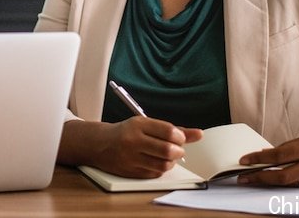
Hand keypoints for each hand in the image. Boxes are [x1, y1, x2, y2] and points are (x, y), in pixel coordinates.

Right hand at [59, 117, 202, 177]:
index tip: (180, 138)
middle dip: (178, 151)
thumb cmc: (126, 133)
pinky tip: (156, 162)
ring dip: (171, 162)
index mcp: (138, 124)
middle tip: (176, 149)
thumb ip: (173, 130)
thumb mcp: (146, 125)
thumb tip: (199, 134)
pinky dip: (161, 169)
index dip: (180, 137)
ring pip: (164, 164)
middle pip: (168, 150)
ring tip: (166, 156)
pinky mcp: (130, 171)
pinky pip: (155, 173)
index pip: (168, 131)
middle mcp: (132, 140)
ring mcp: (130, 157)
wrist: (99, 144)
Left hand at [237, 122, 298, 185]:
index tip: (245, 160)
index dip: (259, 159)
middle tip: (245, 178)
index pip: (279, 154)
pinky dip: (291, 181)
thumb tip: (273, 152)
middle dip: (261, 178)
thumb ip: (293, 145)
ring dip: (274, 181)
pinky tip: (280, 177)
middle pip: (283, 176)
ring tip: (258, 178)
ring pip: (293, 182)